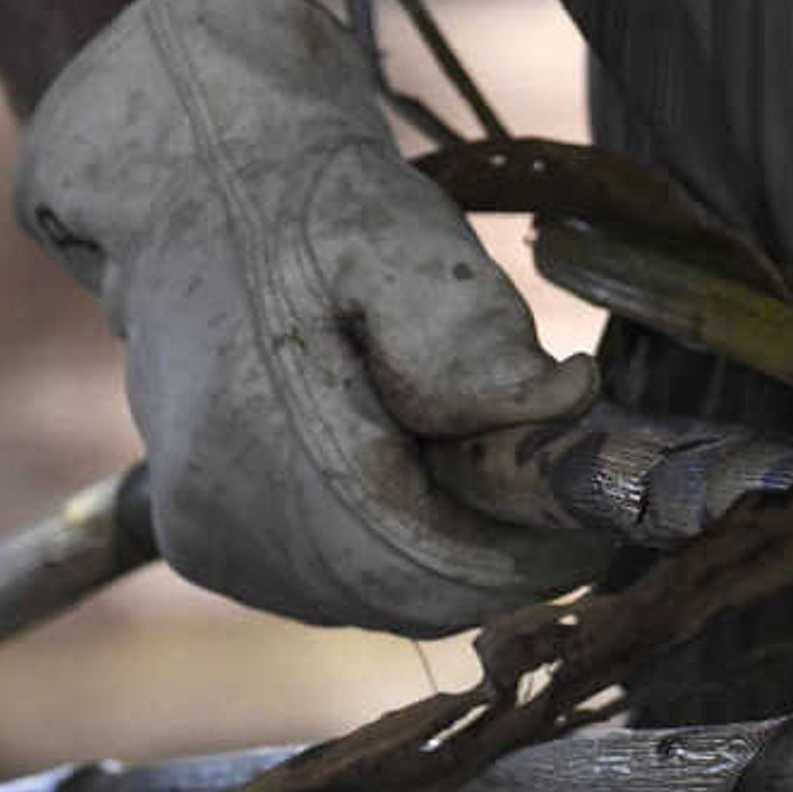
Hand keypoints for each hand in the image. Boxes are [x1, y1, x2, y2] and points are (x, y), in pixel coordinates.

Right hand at [15, 0, 608, 633]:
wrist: (197, 192)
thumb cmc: (313, 213)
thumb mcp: (408, 245)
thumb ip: (480, 341)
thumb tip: (568, 406)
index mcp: (268, 442)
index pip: (434, 568)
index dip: (534, 556)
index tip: (595, 518)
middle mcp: (225, 516)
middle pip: (411, 597)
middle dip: (497, 556)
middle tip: (546, 482)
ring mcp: (209, 540)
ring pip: (377, 599)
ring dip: (446, 553)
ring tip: (467, 456)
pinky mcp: (208, 547)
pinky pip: (335, 586)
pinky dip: (392, 548)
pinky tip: (401, 468)